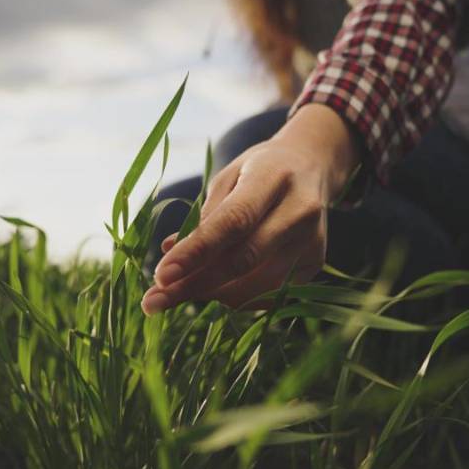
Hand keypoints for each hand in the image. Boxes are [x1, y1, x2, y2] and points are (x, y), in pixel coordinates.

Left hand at [141, 104, 359, 314]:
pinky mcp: (316, 265)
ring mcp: (312, 242)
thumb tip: (170, 255)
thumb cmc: (258, 171)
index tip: (160, 275)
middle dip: (193, 285)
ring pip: (254, 287)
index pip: (233, 222)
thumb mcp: (227, 177)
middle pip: (243, 260)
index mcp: (273, 178)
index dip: (195, 252)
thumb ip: (203, 217)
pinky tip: (211, 287)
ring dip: (210, 295)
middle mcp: (300, 212)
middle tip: (153, 301)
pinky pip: (267, 295)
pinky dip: (234, 297)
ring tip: (177, 291)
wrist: (311, 167)